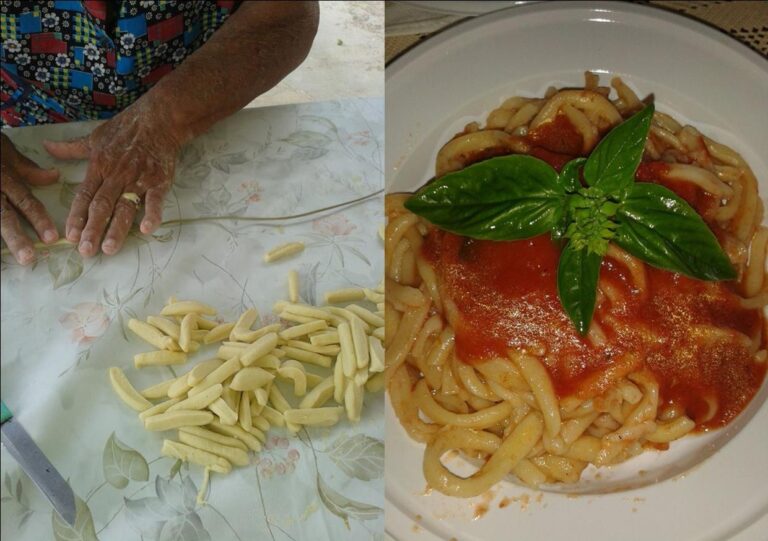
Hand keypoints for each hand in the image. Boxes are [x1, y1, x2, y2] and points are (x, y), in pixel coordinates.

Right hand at [1, 134, 59, 264]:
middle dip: (16, 238)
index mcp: (5, 179)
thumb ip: (27, 168)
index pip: (26, 202)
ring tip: (5, 260)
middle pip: (4, 217)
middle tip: (28, 258)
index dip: (39, 220)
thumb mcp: (6, 150)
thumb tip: (54, 177)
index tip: (52, 238)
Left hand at [44, 99, 182, 256]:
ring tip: (109, 248)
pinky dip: (152, 214)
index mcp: (99, 167)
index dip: (77, 217)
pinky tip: (146, 229)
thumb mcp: (95, 137)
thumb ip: (71, 148)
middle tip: (86, 250)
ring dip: (117, 229)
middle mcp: (116, 176)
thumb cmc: (126, 128)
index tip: (70, 236)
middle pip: (102, 206)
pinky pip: (155, 200)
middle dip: (93, 230)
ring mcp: (138, 179)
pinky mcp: (159, 181)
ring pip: (125, 207)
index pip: (84, 196)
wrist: (158, 119)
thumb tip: (47, 147)